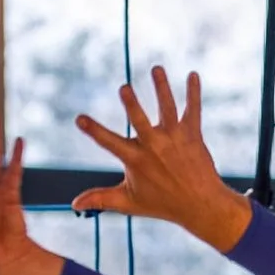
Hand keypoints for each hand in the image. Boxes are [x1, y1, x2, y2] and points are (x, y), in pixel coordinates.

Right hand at [72, 67, 248, 253]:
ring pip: (168, 108)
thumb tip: (74, 204)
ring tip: (156, 69)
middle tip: (124, 88)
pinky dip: (194, 92)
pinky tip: (193, 75)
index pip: (109, 143)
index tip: (79, 118)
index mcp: (136, 160)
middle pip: (141, 121)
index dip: (93, 131)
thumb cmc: (162, 203)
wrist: (201, 205)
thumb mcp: (128, 202)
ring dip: (162, 88)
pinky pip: (193, 109)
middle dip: (132, 104)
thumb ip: (100, 198)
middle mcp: (155, 147)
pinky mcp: (193, 134)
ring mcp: (175, 138)